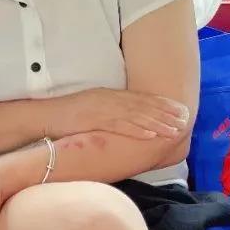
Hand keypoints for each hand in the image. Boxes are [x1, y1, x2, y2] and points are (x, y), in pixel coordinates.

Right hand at [49, 88, 188, 139]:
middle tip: (185, 119)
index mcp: (108, 95)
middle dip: (165, 112)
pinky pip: (120, 126)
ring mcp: (101, 109)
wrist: (44, 116)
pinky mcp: (94, 120)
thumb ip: (110, 111)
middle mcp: (108, 99)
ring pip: (136, 115)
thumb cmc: (66, 115)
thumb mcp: (91, 108)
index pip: (140, 98)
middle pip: (142, 105)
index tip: (179, 108)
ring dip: (157, 122)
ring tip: (175, 129)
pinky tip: (151, 135)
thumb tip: (128, 119)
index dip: (161, 103)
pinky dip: (137, 130)